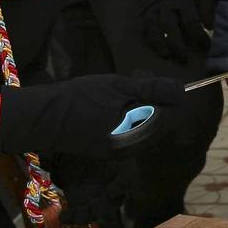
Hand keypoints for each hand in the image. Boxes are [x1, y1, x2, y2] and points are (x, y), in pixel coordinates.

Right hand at [0, 74, 182, 157]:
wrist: (45, 118)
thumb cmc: (81, 98)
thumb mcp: (119, 87)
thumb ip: (152, 90)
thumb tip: (182, 90)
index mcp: (140, 131)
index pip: (174, 115)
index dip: (171, 95)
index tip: (155, 79)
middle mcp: (136, 146)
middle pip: (162, 121)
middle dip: (156, 99)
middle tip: (137, 77)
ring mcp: (123, 150)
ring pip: (148, 126)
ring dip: (144, 106)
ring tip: (124, 89)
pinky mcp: (111, 150)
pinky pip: (133, 132)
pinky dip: (131, 116)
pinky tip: (114, 104)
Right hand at [138, 0, 209, 61]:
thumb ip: (205, 4)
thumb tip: (209, 26)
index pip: (191, 23)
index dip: (199, 38)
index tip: (206, 47)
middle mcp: (164, 2)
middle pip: (169, 30)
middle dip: (177, 47)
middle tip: (184, 60)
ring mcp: (151, 5)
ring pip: (152, 30)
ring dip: (159, 45)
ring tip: (167, 56)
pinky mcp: (142, 6)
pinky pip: (143, 25)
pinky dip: (148, 37)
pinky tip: (154, 45)